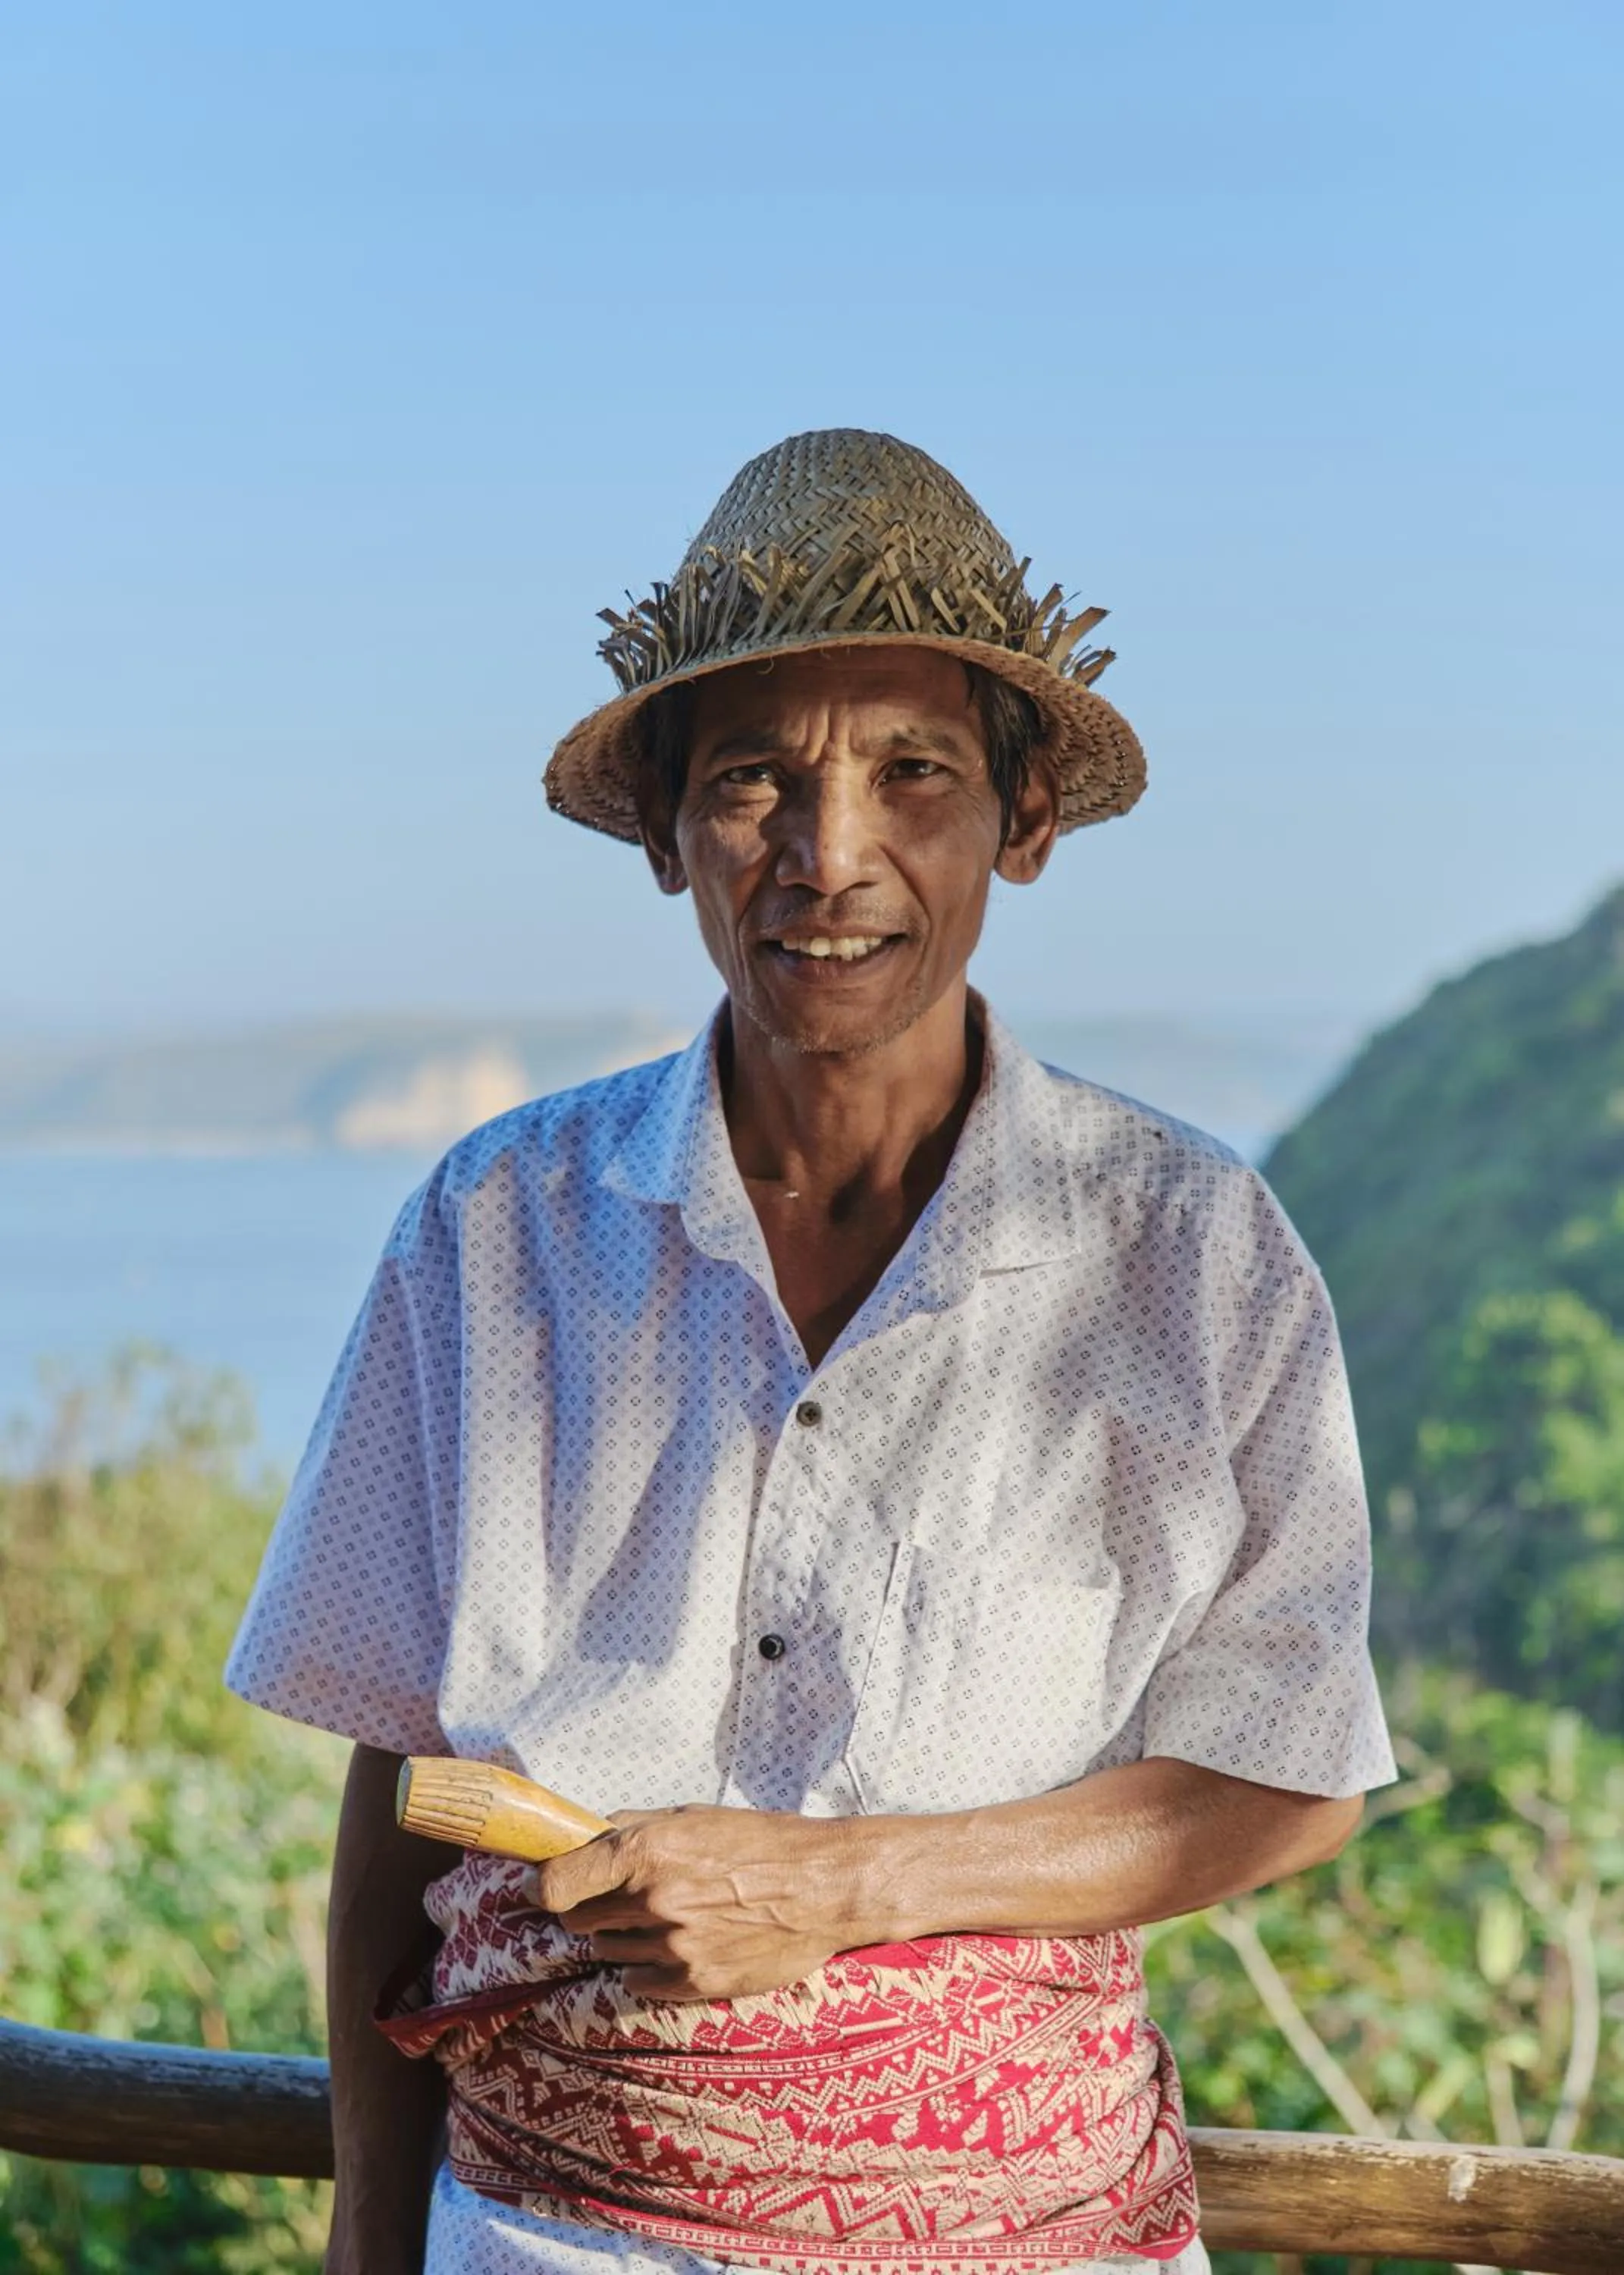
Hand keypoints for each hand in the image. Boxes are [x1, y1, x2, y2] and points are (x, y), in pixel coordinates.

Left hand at [524, 1803, 871, 2000]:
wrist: (823, 1887)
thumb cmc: (762, 1842)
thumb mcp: (694, 1817)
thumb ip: (634, 1827)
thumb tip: (584, 1837)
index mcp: (647, 1850)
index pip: (557, 1883)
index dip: (544, 1888)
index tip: (546, 1890)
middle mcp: (654, 1899)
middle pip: (579, 1920)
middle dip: (591, 1908)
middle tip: (621, 1899)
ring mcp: (673, 1946)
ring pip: (608, 1952)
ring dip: (622, 1937)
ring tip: (664, 1919)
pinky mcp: (693, 1983)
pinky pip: (639, 1981)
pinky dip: (648, 1967)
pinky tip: (681, 1945)